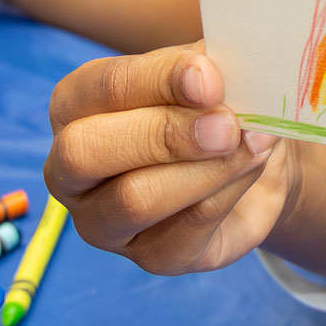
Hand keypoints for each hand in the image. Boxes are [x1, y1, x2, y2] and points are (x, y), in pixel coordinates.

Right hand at [45, 43, 293, 274]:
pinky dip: (228, 191)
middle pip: (86, 153)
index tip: (210, 78)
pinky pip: (185, 229)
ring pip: (133, 199)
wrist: (253, 152)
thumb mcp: (206, 70)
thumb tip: (208, 73)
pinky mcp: (152, 258)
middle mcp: (71, 169)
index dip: (159, 80)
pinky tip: (254, 163)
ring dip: (205, 168)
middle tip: (227, 125)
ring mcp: (104, 222)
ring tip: (254, 141)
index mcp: (75, 105)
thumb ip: (201, 67)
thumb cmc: (212, 100)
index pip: (103, 88)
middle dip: (163, 134)